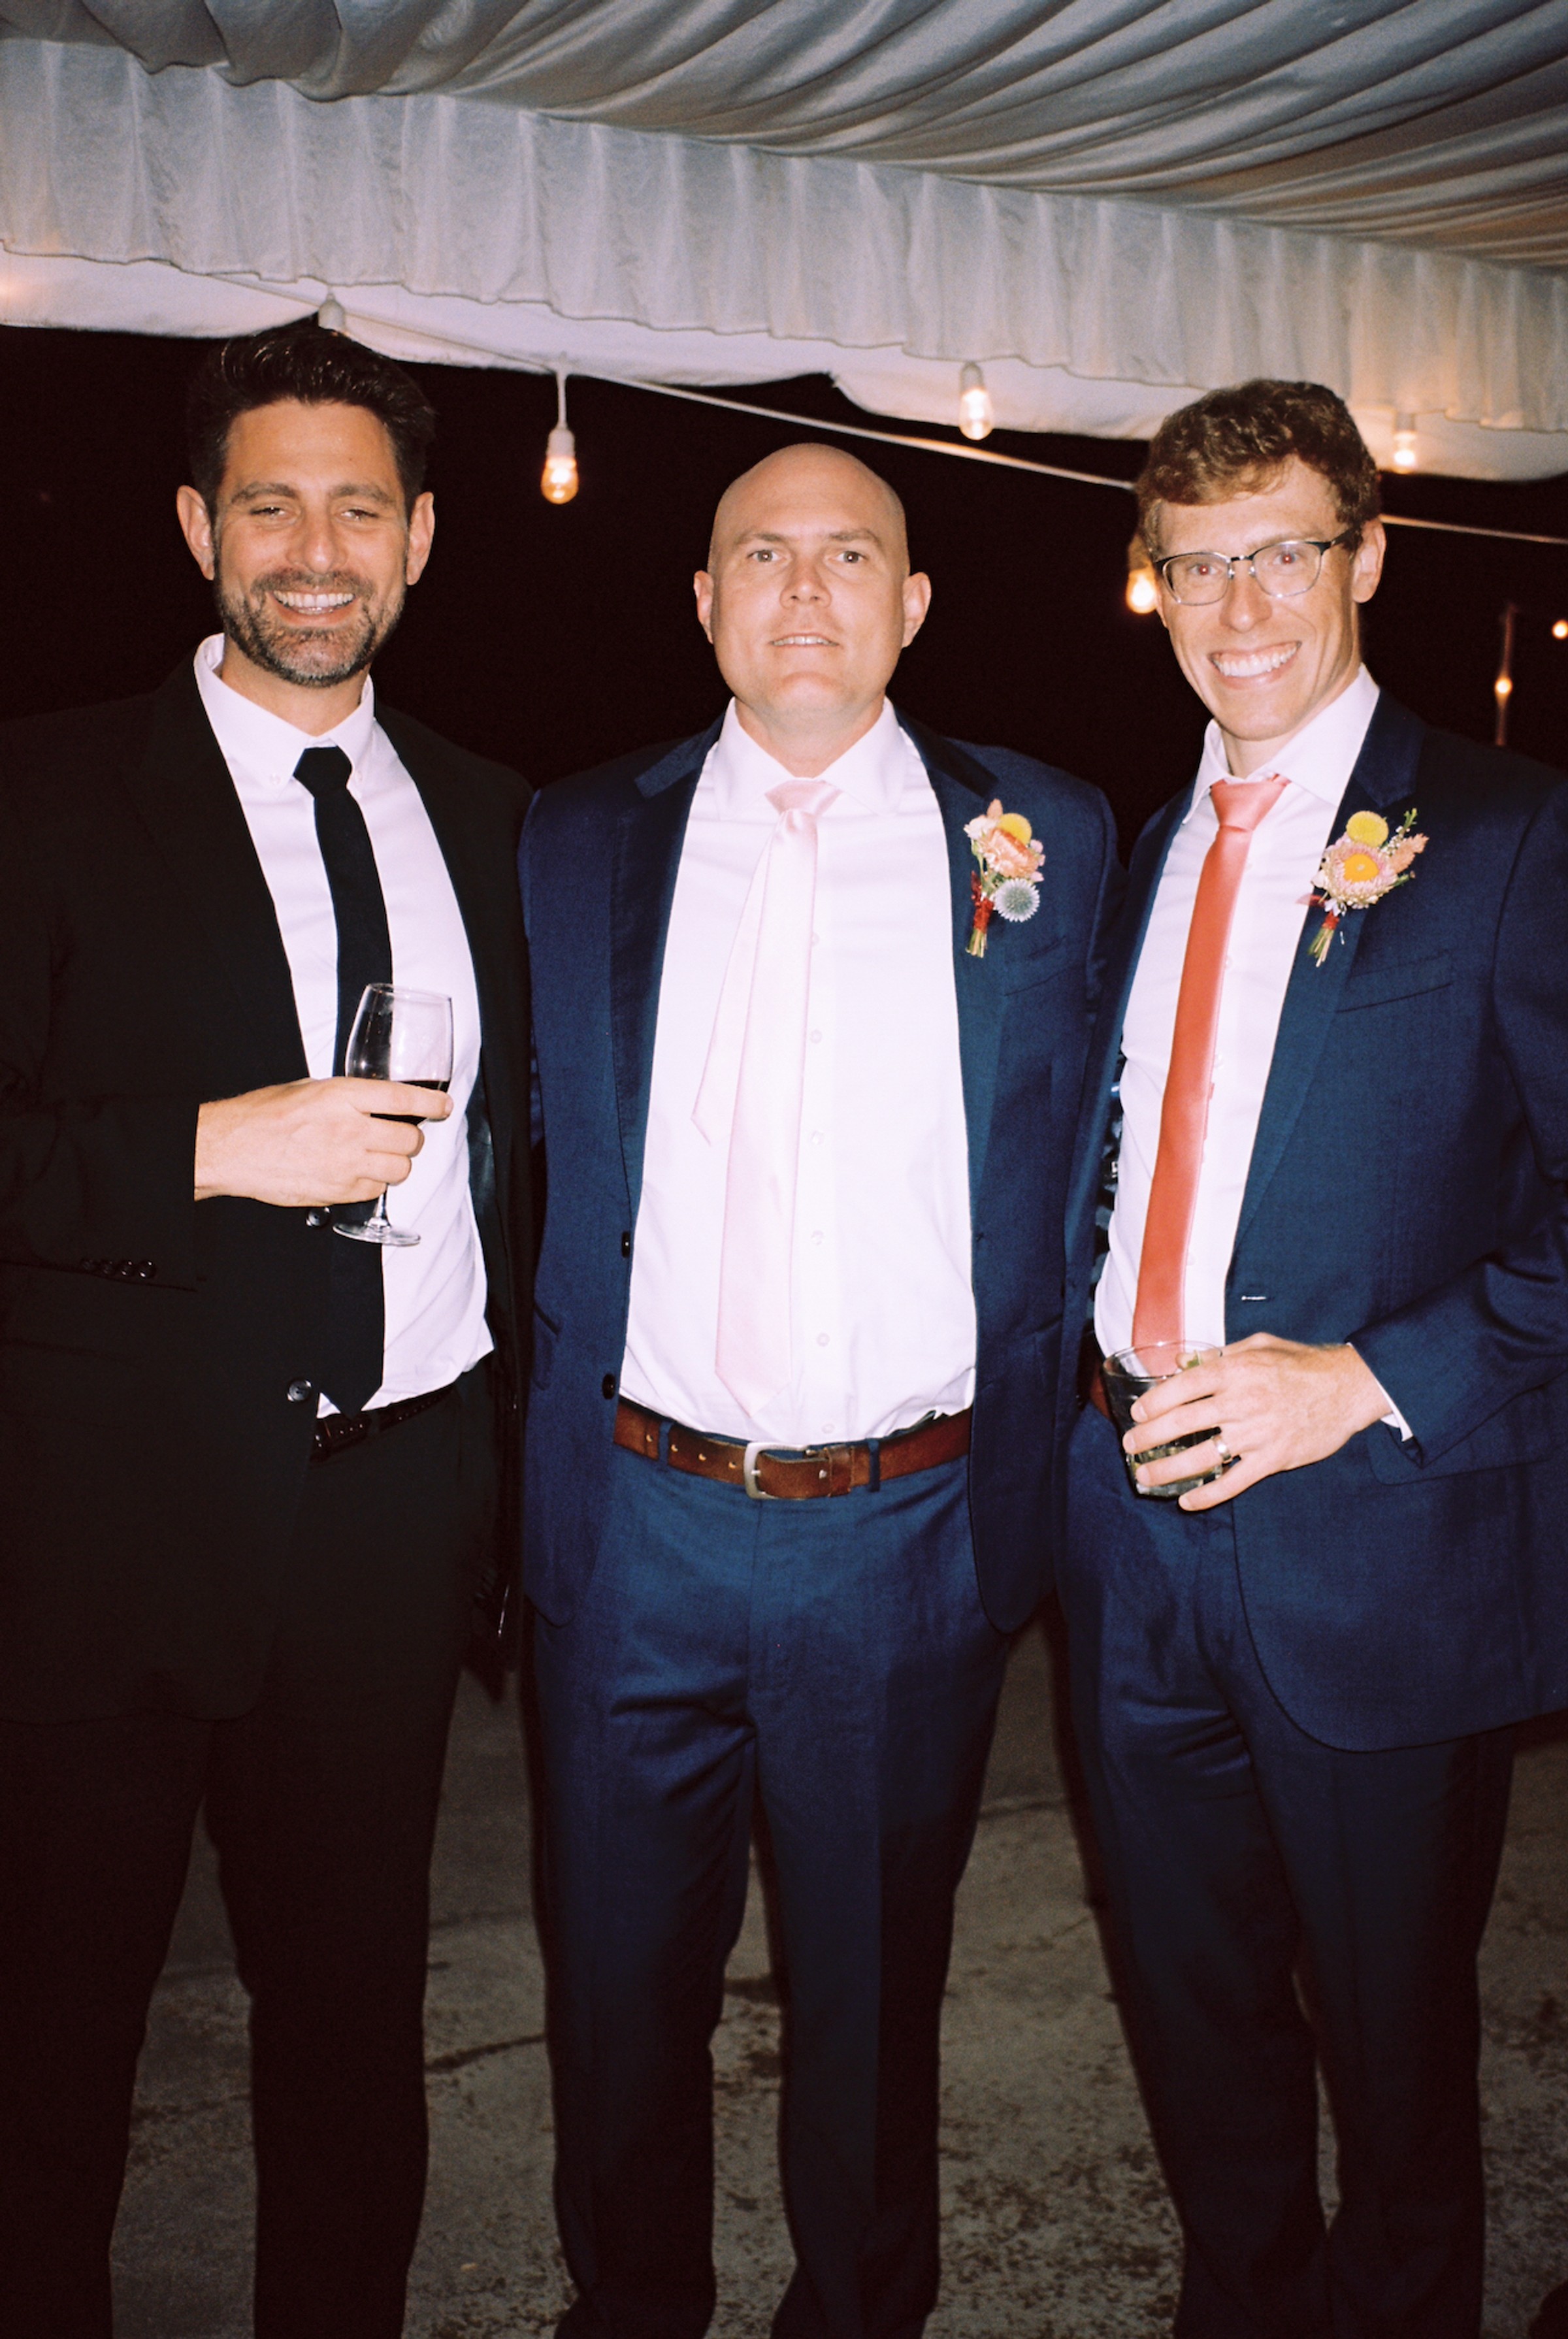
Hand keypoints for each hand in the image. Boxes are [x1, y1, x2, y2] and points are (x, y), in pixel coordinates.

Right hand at [194, 1078, 451, 1206]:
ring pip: (400, 1169)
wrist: (232, 1148)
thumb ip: (347, 1096)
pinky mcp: (338, 1191)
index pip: (404, 1097)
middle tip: (399, 1135)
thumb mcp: (309, 1089)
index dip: (431, 1102)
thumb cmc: (264, 1115)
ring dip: (396, 1163)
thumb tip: (377, 1101)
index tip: (443, 1105)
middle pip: (410, 1138)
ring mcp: (346, 1163)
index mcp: (343, 1096)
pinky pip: (377, 1191)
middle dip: (410, 1138)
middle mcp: (350, 1129)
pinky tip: (357, 1172)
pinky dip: (374, 1183)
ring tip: (377, 1156)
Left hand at [1123, 1333, 1391, 1510]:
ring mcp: (1257, 1434)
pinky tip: (1187, 1500)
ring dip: (1168, 1470)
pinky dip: (1208, 1494)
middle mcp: (1242, 1402)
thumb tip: (1184, 1364)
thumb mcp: (1259, 1345)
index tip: (1137, 1413)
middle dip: (1149, 1437)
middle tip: (1130, 1447)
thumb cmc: (1302, 1363)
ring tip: (1145, 1476)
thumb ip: (1221, 1355)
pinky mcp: (1273, 1459)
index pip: (1182, 1387)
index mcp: (1235, 1371)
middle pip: (1182, 1423)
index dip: (1154, 1402)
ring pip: (1202, 1456)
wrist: (1348, 1388)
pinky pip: (1234, 1482)